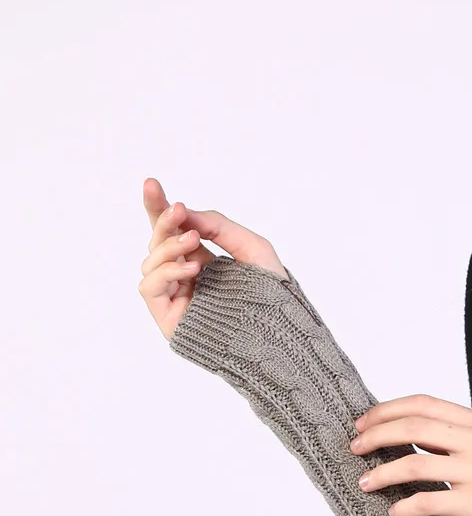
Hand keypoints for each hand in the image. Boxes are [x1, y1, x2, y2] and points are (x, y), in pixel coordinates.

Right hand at [138, 176, 288, 340]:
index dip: (158, 208)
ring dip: (168, 246)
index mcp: (202, 259)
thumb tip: (182, 211)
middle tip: (178, 210)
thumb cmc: (272, 292)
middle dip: (164, 221)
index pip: (172, 231)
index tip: (151, 183)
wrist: (279, 332)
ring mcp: (176, 297)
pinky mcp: (169, 317)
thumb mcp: (250, 247)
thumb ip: (217, 226)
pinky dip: (166, 272)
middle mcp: (185, 276)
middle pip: (157, 242)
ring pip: (149, 262)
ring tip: (193, 241)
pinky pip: (150, 287)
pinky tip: (191, 269)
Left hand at [349, 393, 471, 515]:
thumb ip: (456, 434)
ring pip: (416, 465)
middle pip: (414, 429)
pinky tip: (394, 511)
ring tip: (365, 483)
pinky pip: (431, 502)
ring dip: (383, 473)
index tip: (364, 421)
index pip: (424, 404)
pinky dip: (407, 506)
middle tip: (356, 448)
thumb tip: (409, 430)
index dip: (388, 410)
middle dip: (378, 436)